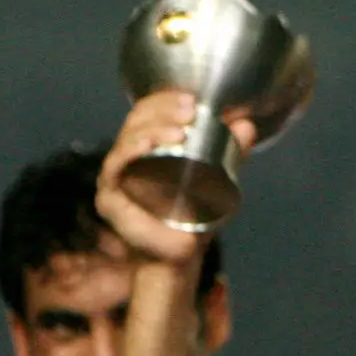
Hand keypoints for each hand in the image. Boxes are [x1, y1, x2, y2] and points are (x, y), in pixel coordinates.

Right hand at [93, 92, 256, 267]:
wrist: (182, 256)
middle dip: (161, 110)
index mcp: (145, 148)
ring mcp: (115, 176)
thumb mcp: (219, 178)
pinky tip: (149, 143)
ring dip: (151, 128)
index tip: (192, 100)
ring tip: (179, 129)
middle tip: (189, 111)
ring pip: (126, 139)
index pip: (148, 114)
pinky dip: (131, 151)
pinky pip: (115, 167)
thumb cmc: (194, 217)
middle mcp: (126, 158)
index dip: (165, 101)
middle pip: (136, 122)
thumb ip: (232, 153)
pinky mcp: (109, 197)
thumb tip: (247, 124)